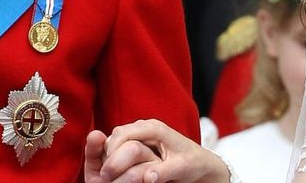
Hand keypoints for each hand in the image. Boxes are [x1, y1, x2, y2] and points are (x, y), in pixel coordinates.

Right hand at [83, 120, 230, 182]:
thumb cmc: (193, 163)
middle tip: (106, 174)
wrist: (200, 161)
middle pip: (117, 134)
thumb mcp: (182, 168)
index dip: (113, 150)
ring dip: (110, 153)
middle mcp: (146, 127)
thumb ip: (166, 171)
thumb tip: (149, 178)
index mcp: (156, 129)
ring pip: (116, 138)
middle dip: (108, 152)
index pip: (125, 134)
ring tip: (110, 173)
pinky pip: (120, 143)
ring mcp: (142, 132)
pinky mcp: (139, 139)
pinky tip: (117, 168)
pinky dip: (115, 154)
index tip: (109, 170)